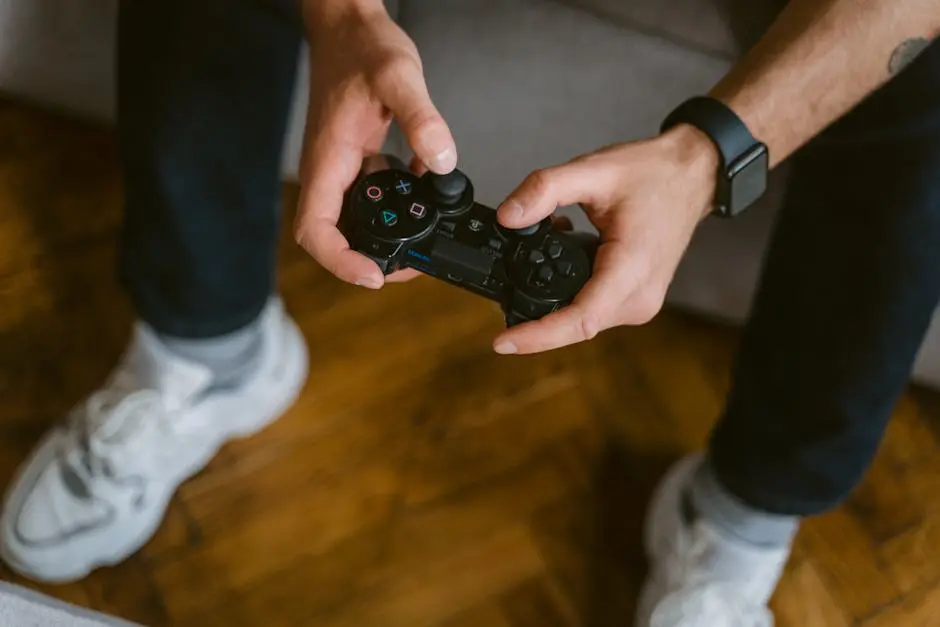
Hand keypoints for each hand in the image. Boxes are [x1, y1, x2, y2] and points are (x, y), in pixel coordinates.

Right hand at [294, 1, 456, 288]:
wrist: (349, 27)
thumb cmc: (361, 47)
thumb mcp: (398, 77)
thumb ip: (421, 118)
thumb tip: (442, 162)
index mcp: (328, 160)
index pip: (316, 230)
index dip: (340, 262)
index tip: (373, 275)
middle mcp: (330, 172)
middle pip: (337, 237)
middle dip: (371, 260)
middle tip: (414, 264)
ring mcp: (343, 169)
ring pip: (356, 222)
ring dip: (388, 238)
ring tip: (426, 242)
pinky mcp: (357, 161)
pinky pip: (374, 197)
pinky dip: (400, 206)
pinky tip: (427, 194)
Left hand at [491, 125, 719, 354]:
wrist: (693, 175)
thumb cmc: (653, 174)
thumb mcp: (594, 170)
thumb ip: (545, 189)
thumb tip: (507, 217)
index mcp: (632, 269)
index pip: (580, 320)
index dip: (539, 336)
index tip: (502, 341)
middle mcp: (640, 297)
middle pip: (576, 326)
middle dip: (536, 318)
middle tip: (502, 295)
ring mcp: (641, 303)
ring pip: (582, 321)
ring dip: (552, 304)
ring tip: (540, 257)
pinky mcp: (636, 299)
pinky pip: (593, 311)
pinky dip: (569, 296)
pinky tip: (559, 263)